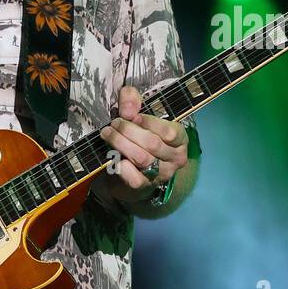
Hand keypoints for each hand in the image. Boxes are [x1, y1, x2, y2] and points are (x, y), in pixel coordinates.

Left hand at [97, 84, 189, 205]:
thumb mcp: (140, 114)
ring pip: (141, 158)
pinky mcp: (145, 186)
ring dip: (120, 144)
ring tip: (107, 134)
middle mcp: (176, 158)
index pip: (169, 131)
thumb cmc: (141, 136)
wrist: (134, 170)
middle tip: (114, 123)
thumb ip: (134, 102)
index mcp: (180, 139)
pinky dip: (121, 167)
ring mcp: (162, 174)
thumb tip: (127, 105)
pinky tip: (113, 157)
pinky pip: (134, 177)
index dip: (148, 122)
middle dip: (129, 131)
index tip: (131, 115)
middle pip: (152, 144)